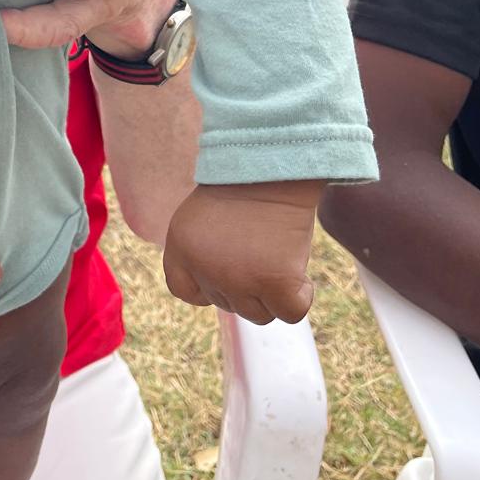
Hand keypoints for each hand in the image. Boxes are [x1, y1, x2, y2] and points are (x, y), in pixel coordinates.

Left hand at [163, 181, 321, 323]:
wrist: (272, 165)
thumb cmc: (243, 186)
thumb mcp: (203, 216)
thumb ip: (203, 253)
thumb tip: (227, 294)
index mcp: (180, 248)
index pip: (186, 291)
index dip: (209, 287)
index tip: (230, 269)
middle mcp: (204, 269)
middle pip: (228, 304)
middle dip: (245, 283)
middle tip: (259, 246)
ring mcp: (238, 279)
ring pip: (258, 314)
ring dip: (271, 293)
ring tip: (277, 255)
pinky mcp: (275, 282)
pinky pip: (289, 312)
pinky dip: (299, 297)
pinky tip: (299, 275)